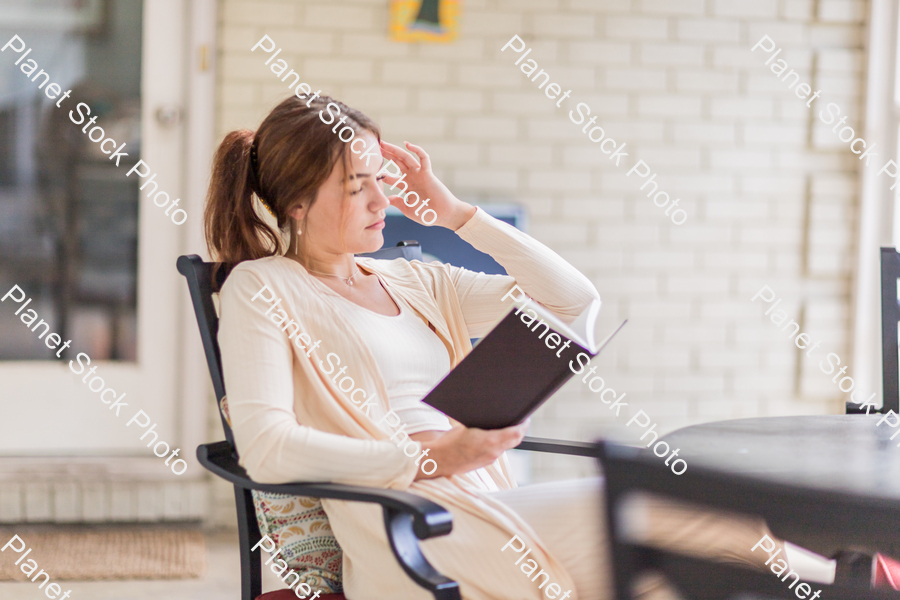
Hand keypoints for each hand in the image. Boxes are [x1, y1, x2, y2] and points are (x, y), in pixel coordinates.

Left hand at [379, 140, 476, 229]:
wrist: (444, 215)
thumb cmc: (428, 214)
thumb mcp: (408, 209)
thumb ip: (398, 203)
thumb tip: (387, 199)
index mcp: (407, 186)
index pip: (390, 176)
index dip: (380, 173)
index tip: (369, 170)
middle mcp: (412, 178)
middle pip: (396, 163)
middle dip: (386, 155)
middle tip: (374, 148)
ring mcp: (420, 174)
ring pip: (406, 158)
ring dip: (394, 150)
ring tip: (383, 144)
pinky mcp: (428, 173)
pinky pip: (423, 158)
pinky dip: (417, 150)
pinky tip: (407, 144)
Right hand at [412, 420, 529, 479]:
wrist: (438, 460)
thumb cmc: (449, 442)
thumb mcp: (464, 426)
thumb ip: (482, 423)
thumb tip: (492, 410)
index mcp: (489, 441)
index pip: (515, 433)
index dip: (523, 425)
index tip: (526, 417)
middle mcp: (493, 452)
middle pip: (514, 441)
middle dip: (519, 430)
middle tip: (520, 420)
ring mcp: (490, 459)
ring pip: (507, 446)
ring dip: (510, 437)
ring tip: (510, 425)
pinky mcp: (485, 463)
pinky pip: (498, 451)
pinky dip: (500, 443)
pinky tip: (496, 436)